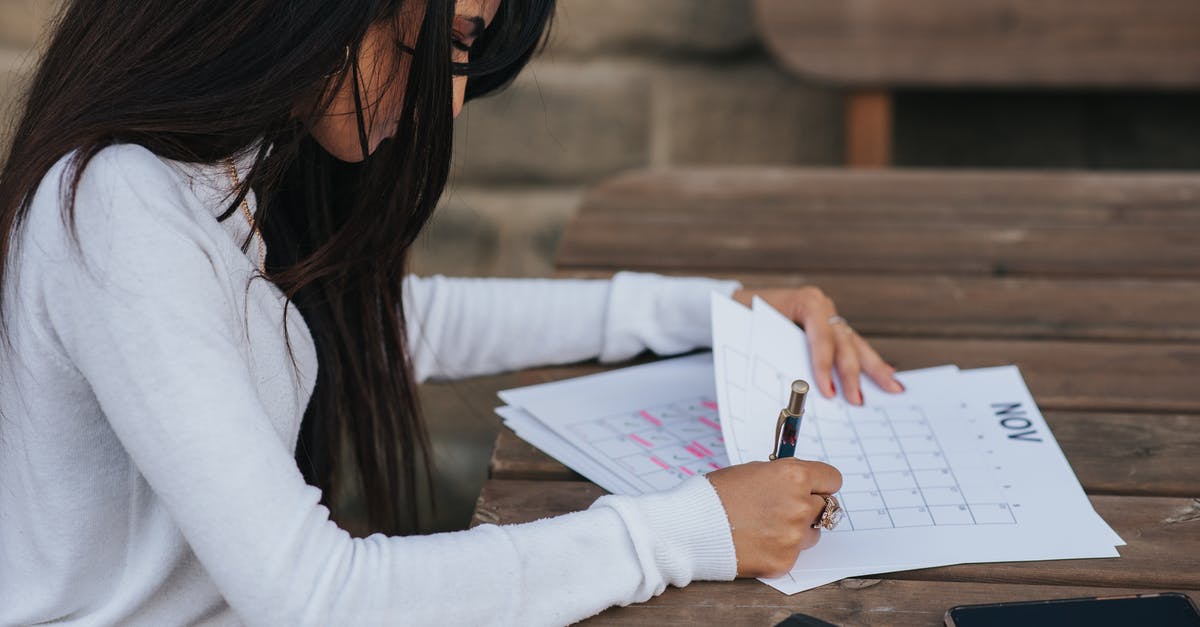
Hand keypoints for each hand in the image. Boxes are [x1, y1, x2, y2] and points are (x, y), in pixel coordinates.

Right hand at [706, 459, 842, 577]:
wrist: (692, 526)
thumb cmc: (717, 494)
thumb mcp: (754, 471)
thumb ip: (784, 476)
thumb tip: (803, 482)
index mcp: (794, 477)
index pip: (832, 480)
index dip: (820, 483)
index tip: (813, 488)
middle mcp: (800, 506)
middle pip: (825, 508)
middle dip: (809, 507)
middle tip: (785, 509)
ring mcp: (793, 537)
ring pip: (812, 534)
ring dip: (797, 531)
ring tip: (766, 527)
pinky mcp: (784, 561)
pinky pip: (793, 555)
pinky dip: (779, 550)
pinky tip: (757, 543)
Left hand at [732, 286, 903, 405]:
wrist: (739, 299)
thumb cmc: (745, 315)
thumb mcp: (758, 331)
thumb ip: (780, 353)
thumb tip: (797, 386)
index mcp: (807, 302)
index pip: (822, 338)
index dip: (825, 367)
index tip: (828, 391)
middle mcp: (824, 306)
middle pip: (844, 343)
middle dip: (852, 374)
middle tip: (857, 401)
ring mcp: (830, 315)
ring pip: (855, 344)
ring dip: (874, 368)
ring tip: (894, 387)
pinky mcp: (831, 326)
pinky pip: (851, 346)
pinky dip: (867, 362)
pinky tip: (886, 373)